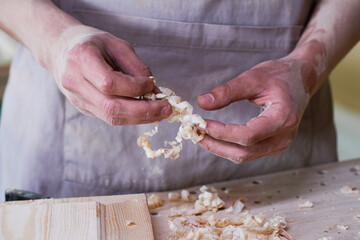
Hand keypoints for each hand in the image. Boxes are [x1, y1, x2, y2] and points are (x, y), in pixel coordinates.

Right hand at [48, 25, 170, 124]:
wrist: (61, 49)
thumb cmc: (92, 43)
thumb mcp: (117, 45)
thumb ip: (136, 67)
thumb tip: (155, 90)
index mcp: (81, 59)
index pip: (110, 83)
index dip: (135, 87)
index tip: (152, 84)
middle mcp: (74, 82)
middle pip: (112, 107)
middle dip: (144, 111)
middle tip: (166, 109)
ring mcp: (77, 98)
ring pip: (112, 117)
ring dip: (140, 118)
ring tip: (160, 113)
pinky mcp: (83, 108)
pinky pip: (110, 117)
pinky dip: (131, 116)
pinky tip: (145, 112)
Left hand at [197, 56, 313, 162]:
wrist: (301, 79)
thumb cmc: (279, 75)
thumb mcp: (253, 77)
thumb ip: (228, 91)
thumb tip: (201, 103)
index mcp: (283, 118)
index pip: (248, 135)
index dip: (222, 132)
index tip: (200, 124)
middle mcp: (284, 137)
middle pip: (244, 152)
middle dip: (215, 144)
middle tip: (194, 132)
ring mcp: (280, 144)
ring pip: (244, 156)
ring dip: (219, 148)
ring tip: (199, 134)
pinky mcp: (273, 146)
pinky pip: (248, 153)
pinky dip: (228, 147)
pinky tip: (214, 136)